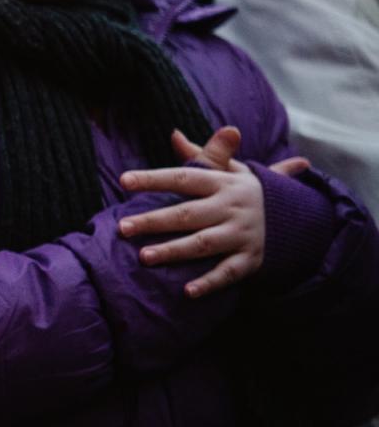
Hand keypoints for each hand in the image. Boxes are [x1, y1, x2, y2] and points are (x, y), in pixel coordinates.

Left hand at [118, 126, 296, 297]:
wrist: (303, 219)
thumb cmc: (252, 193)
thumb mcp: (233, 171)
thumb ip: (204, 155)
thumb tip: (174, 134)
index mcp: (224, 183)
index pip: (184, 177)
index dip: (154, 178)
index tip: (124, 181)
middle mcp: (232, 208)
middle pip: (187, 214)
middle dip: (154, 221)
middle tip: (123, 227)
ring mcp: (242, 234)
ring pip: (203, 244)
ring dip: (174, 251)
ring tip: (144, 257)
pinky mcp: (251, 259)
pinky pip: (228, 273)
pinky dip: (209, 283)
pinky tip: (186, 291)